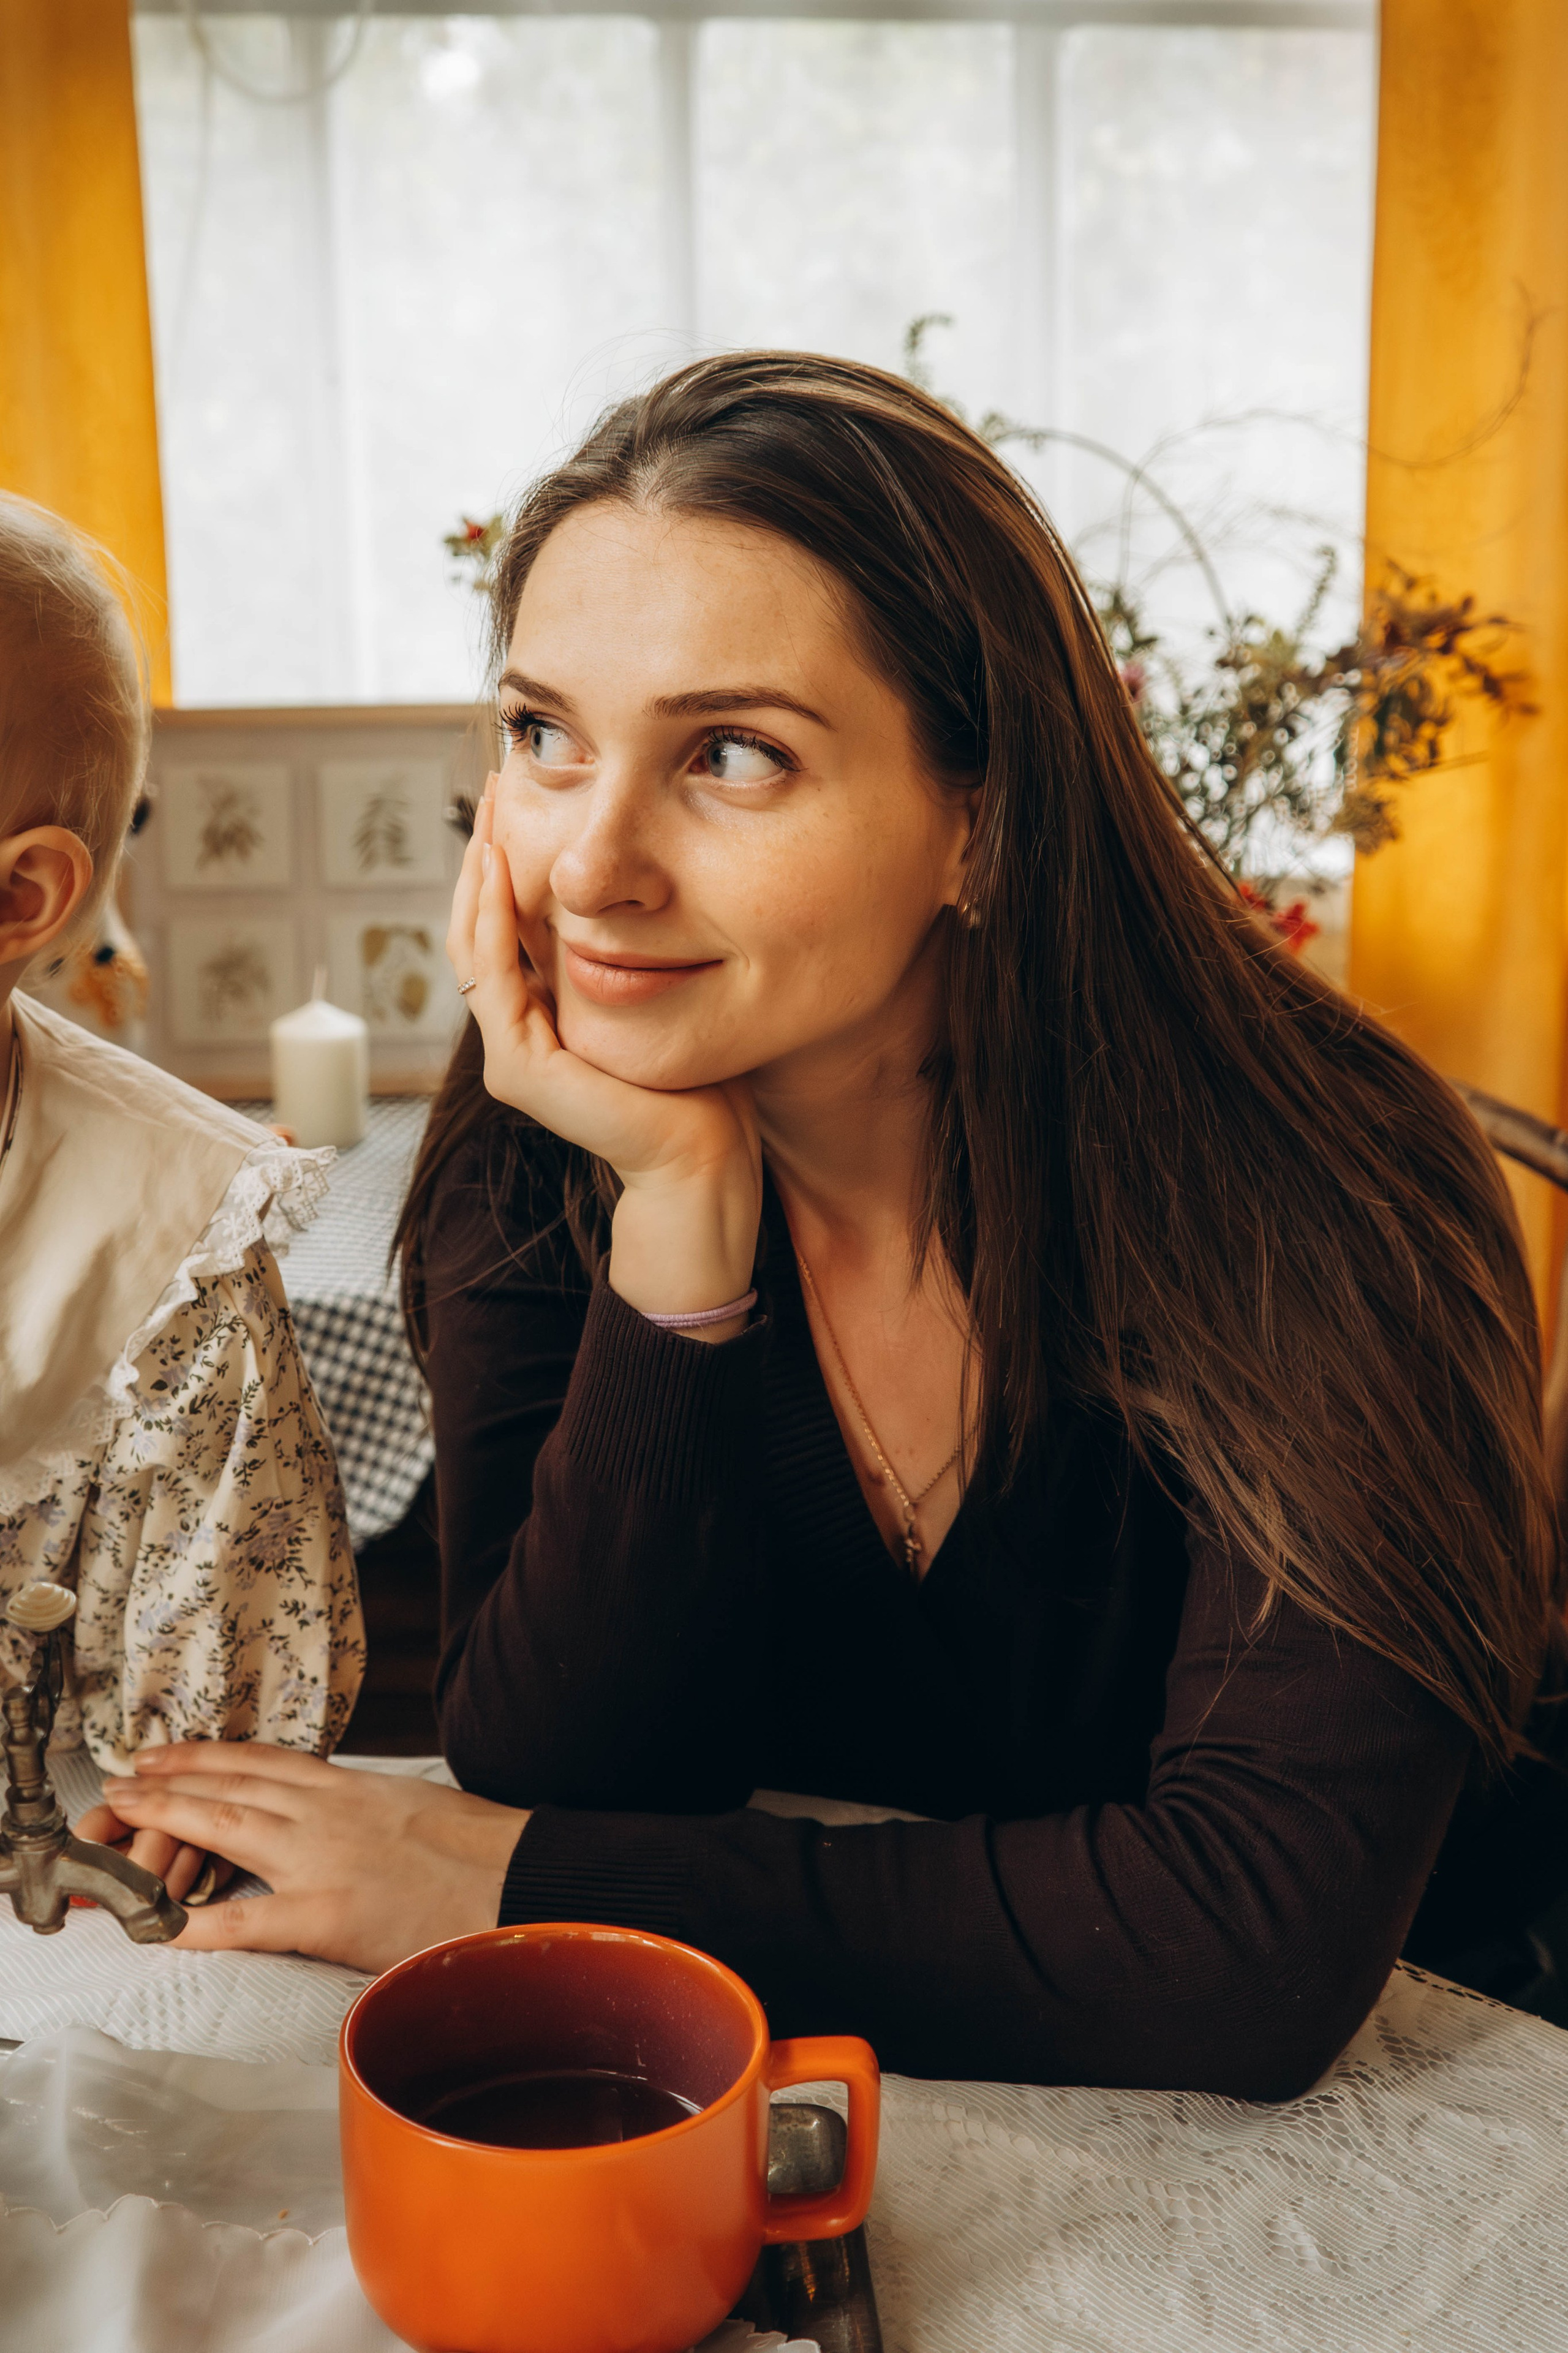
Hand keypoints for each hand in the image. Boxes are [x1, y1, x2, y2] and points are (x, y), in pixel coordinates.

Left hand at [92, 1742, 529, 1974]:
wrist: (522, 1877)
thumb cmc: (484, 1851)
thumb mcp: (422, 1808)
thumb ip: (377, 1811)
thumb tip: (359, 1820)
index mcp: (354, 1789)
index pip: (268, 1762)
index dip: (212, 1756)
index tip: (172, 1752)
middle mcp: (329, 1812)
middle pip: (233, 1784)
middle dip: (171, 1778)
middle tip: (122, 1776)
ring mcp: (324, 1859)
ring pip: (225, 1826)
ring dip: (166, 1815)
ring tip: (121, 1811)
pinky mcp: (328, 1914)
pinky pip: (245, 1921)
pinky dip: (192, 1923)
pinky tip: (152, 1924)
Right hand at [448, 780, 760, 1332]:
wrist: (707, 1159)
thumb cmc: (702, 1082)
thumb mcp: (663, 989)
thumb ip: (633, 948)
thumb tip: (638, 880)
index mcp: (545, 1014)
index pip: (509, 923)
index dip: (508, 858)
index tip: (520, 792)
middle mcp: (517, 1033)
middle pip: (481, 924)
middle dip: (487, 848)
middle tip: (496, 778)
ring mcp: (512, 1054)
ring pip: (475, 944)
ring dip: (480, 872)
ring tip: (492, 807)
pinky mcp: (521, 1070)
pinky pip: (492, 980)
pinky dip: (492, 920)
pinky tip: (498, 867)